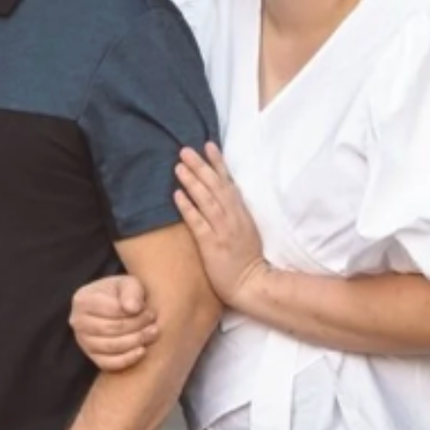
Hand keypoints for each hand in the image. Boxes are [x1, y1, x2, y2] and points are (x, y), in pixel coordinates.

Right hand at [68, 275, 157, 370]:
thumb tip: (133, 309)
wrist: (114, 305)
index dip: (134, 314)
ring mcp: (83, 340)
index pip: (111, 310)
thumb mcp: (128, 284)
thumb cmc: (121, 293)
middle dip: (137, 328)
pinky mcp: (91, 356)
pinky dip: (127, 359)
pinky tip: (142, 351)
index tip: (151, 312)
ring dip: (135, 342)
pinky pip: (108, 363)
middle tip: (154, 324)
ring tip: (152, 334)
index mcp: (83, 300)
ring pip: (110, 347)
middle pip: (110, 329)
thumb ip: (131, 291)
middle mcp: (77, 321)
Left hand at [173, 143, 270, 307]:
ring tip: (179, 166)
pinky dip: (188, 207)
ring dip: (192, 181)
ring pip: (207, 200)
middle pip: (216, 186)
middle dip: (201, 166)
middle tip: (185, 150)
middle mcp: (233, 218)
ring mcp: (223, 230)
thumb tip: (224, 197)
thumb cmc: (247, 261)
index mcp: (241, 214)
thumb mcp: (245, 231)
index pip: (228, 183)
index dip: (218, 163)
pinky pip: (199, 222)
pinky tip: (177, 195)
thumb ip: (235, 214)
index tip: (208, 145)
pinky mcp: (213, 245)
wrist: (252, 284)